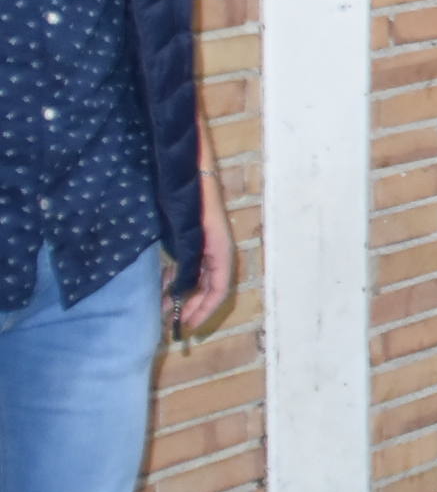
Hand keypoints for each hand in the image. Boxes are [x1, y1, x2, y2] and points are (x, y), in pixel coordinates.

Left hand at [179, 157, 235, 335]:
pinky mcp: (192, 236)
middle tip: (171, 323)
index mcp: (220, 248)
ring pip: (199, 278)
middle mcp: (216, 248)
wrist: (187, 165)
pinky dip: (178, 278)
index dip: (204, 310)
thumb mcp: (188, 230)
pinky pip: (190, 266)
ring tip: (162, 306)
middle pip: (209, 287)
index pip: (219, 288)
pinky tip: (163, 284)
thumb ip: (188, 259)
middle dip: (192, 306)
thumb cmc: (190, 195)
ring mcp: (205, 242)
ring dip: (184, 294)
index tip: (188, 326)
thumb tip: (182, 290)